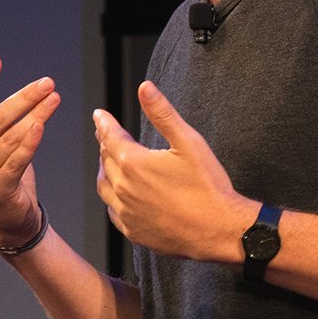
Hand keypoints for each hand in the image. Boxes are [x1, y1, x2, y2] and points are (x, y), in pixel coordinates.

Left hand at [91, 81, 253, 261]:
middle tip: (106, 135)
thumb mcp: (189, 142)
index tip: (99, 115)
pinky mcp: (133, 231)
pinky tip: (120, 195)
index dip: (104, 123)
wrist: (218, 229)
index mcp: (133, 163)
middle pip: (105, 160)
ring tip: (108, 162)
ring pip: (104, 186)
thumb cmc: (207, 186)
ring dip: (104, 170)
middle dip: (105, 144)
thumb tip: (145, 87)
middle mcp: (123, 188)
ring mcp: (126, 212)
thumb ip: (163, 113)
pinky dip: (112, 197)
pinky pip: (113, 211)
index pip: (110, 137)